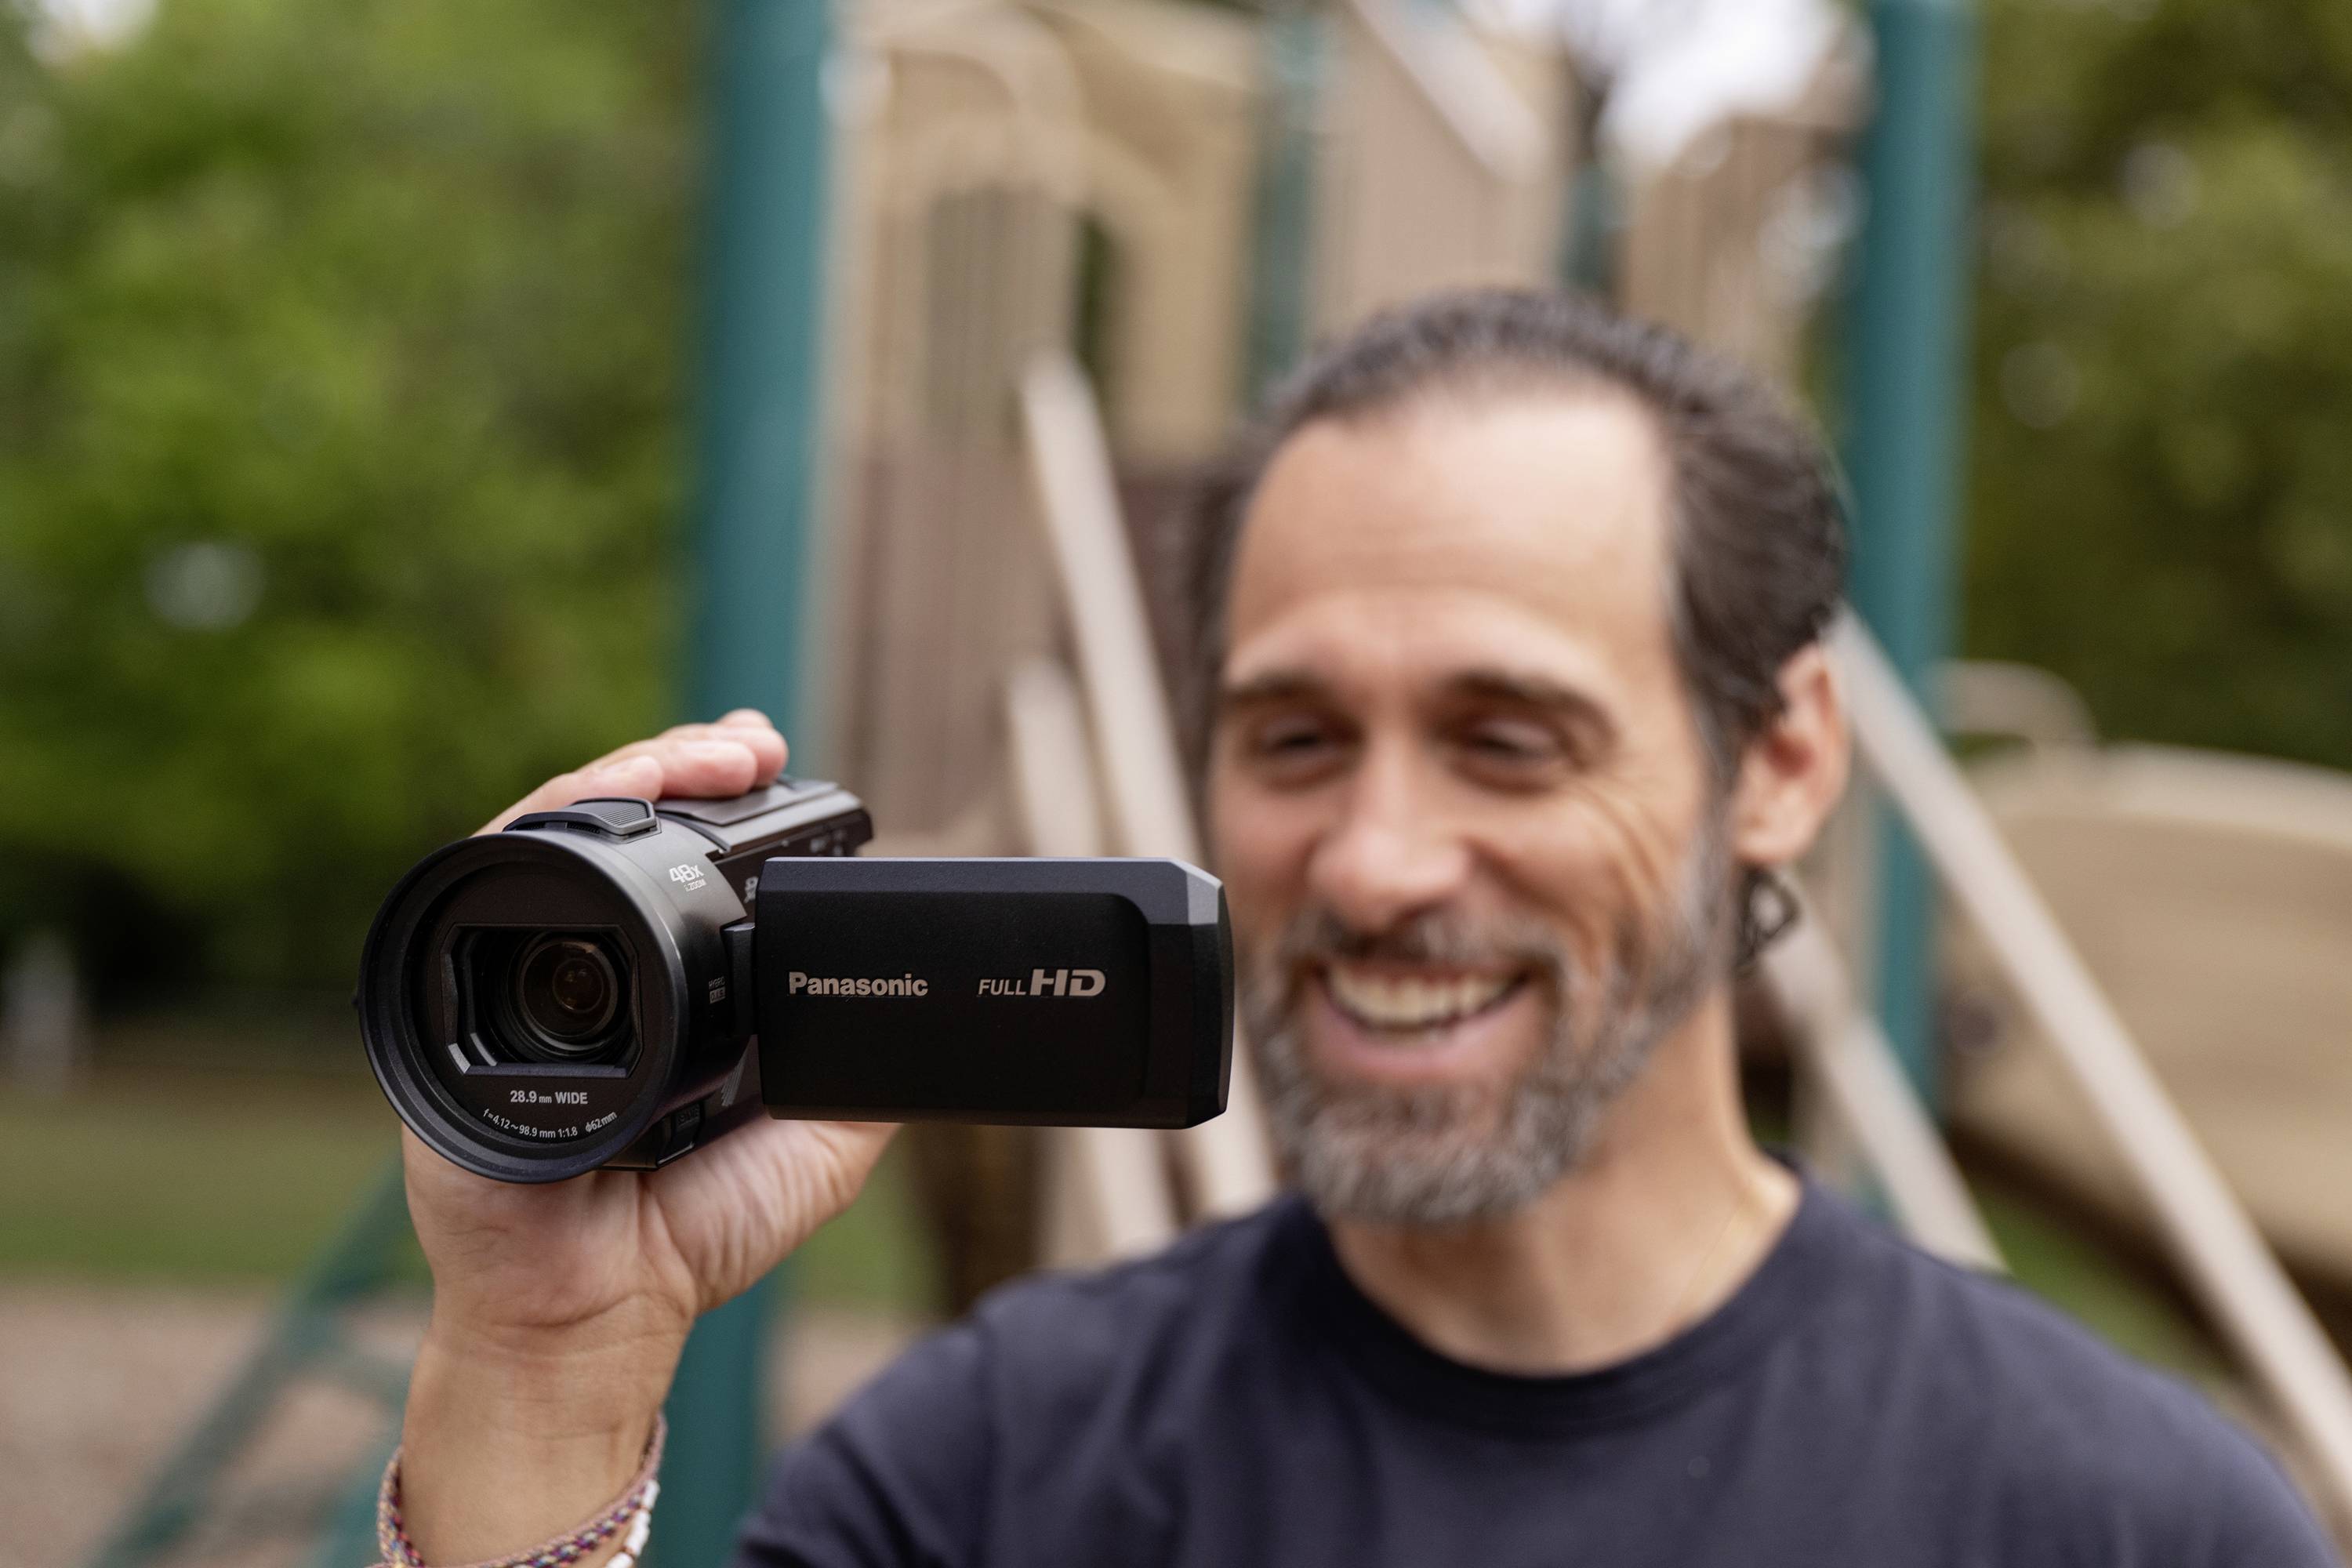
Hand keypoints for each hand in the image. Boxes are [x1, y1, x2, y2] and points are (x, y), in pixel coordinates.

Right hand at [395, 711, 897, 1563]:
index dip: (720, 799)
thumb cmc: (691, 1235)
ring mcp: (512, 978)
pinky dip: (541, 828)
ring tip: (694, 757)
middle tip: (744, 745)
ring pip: (552, 834)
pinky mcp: (452, 1004)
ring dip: (620, 775)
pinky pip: (482, 894)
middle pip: (614, 824)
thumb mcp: (816, 1144)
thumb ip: (860, 1073)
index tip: (772, 762)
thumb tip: (925, 1008)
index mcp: (660, 986)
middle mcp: (582, 968)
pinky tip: (604, 804)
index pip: (681, 860)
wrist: (604, 1311)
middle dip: (679, 763)